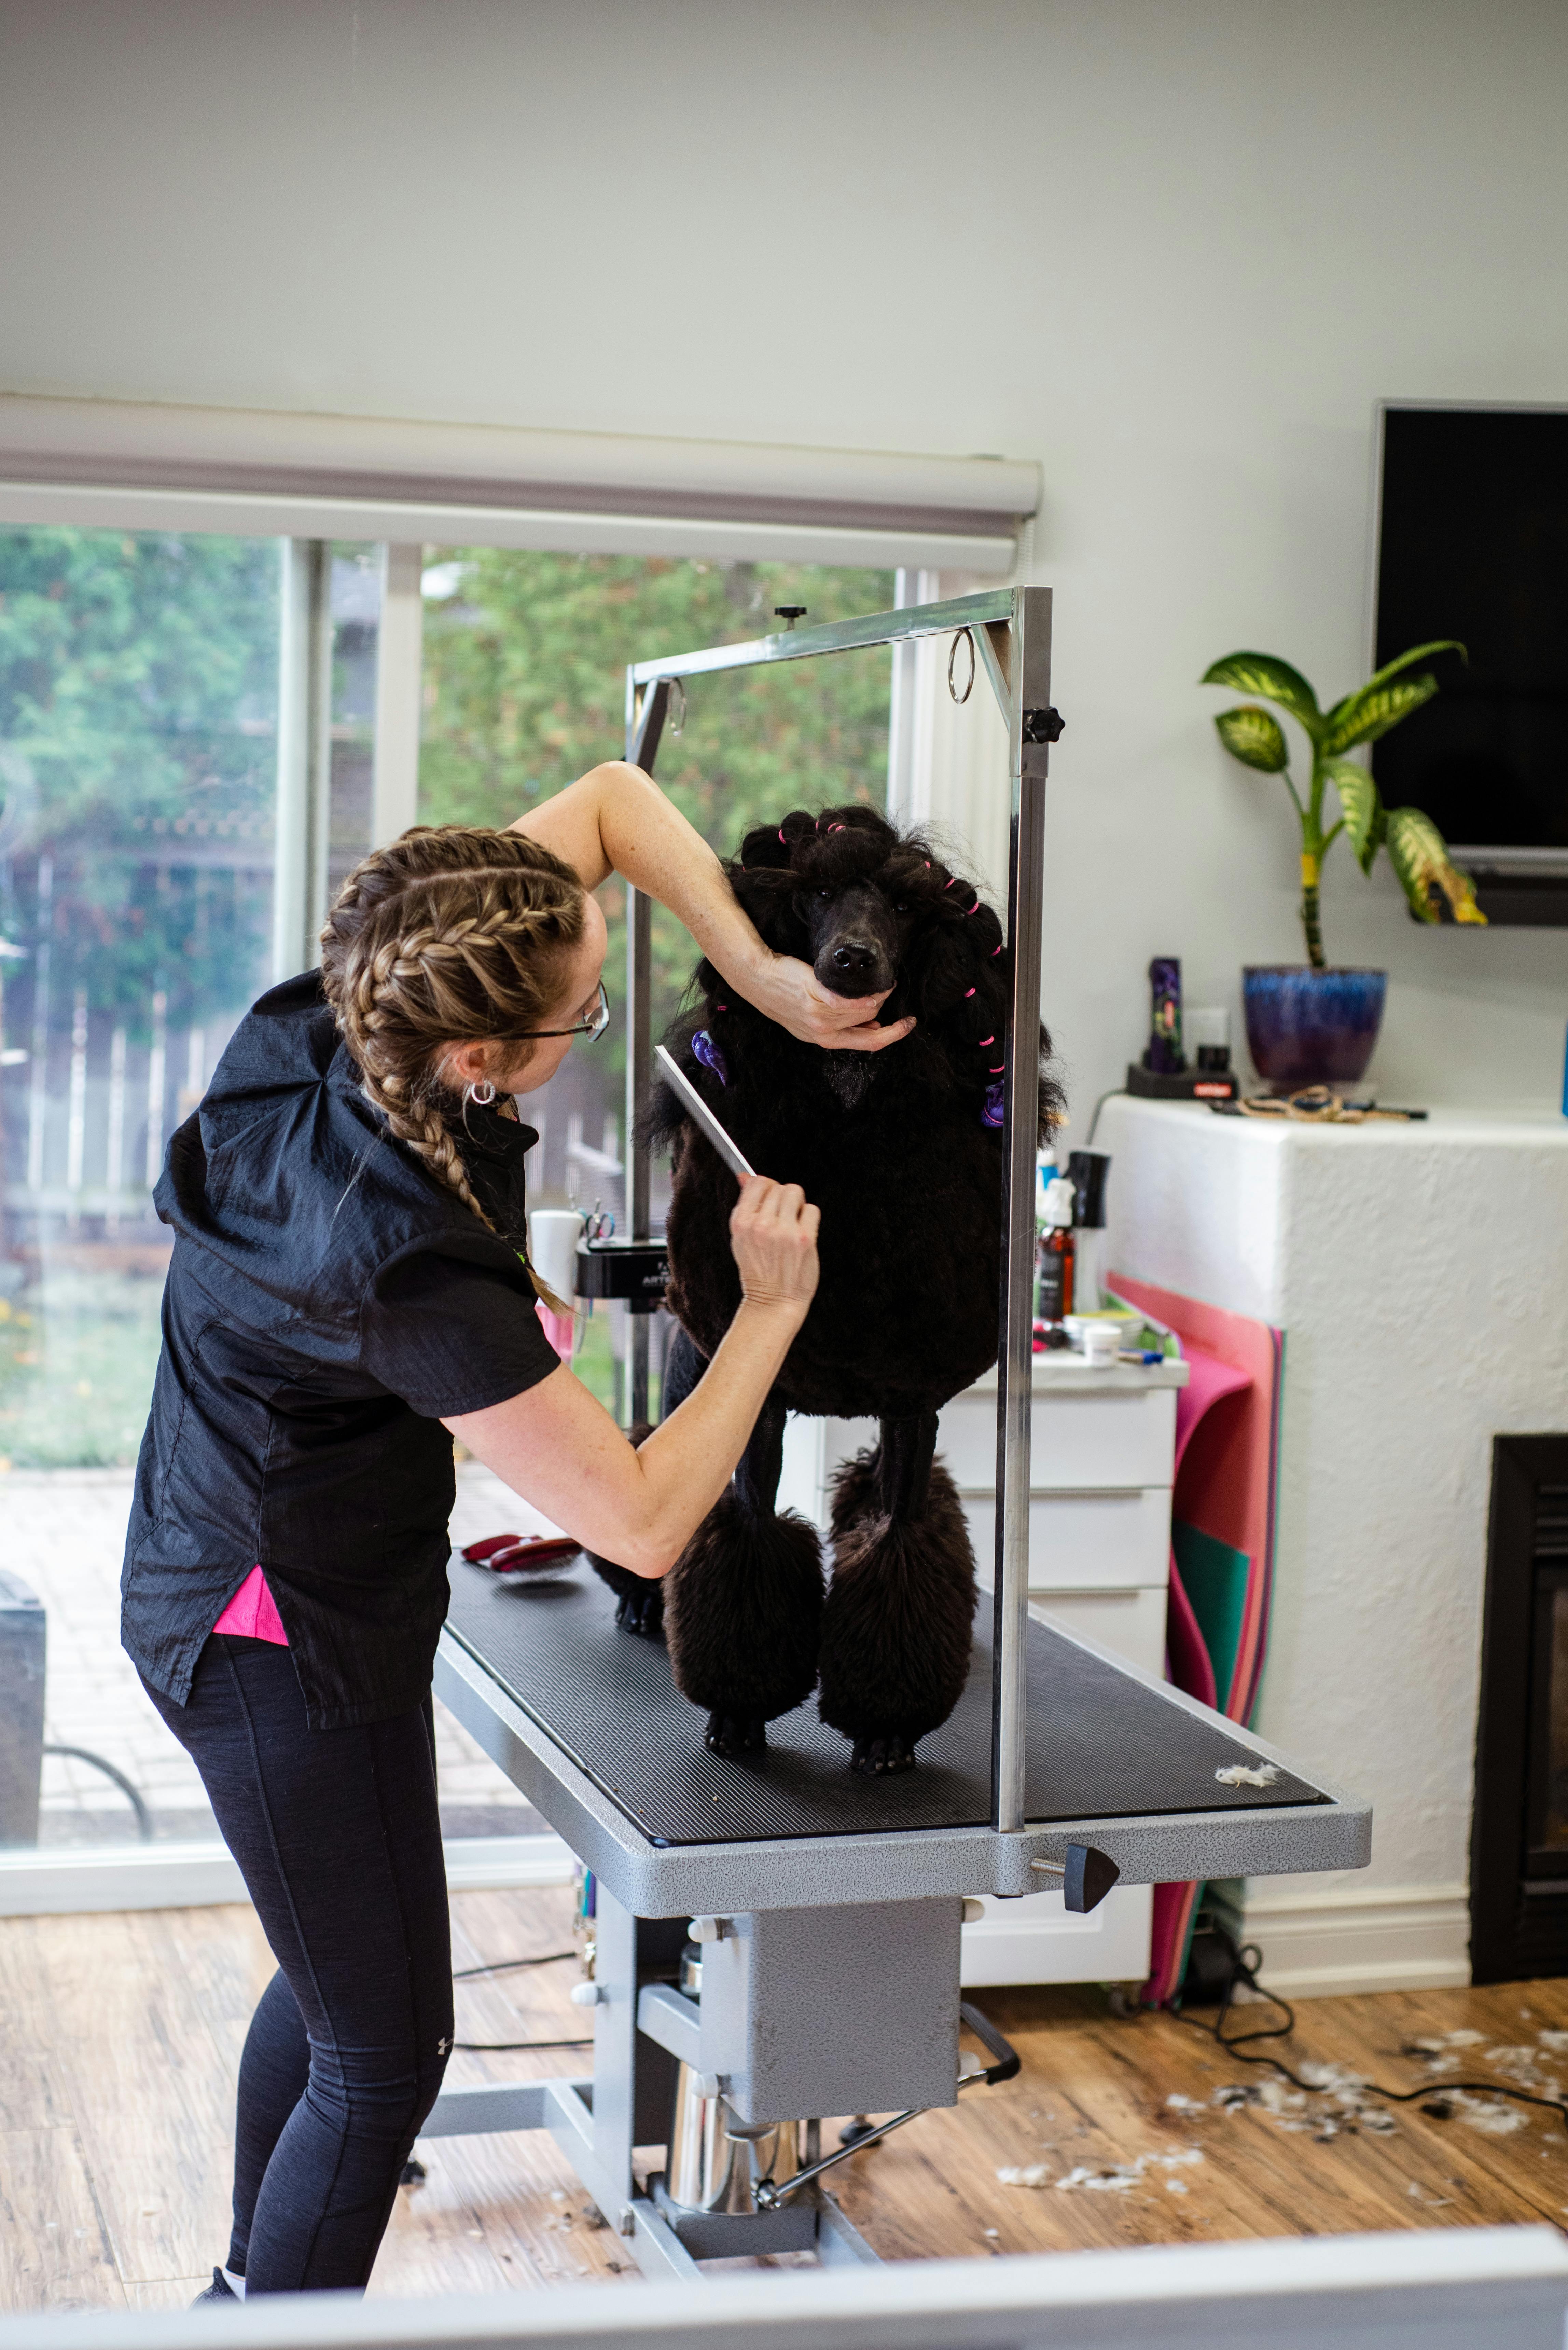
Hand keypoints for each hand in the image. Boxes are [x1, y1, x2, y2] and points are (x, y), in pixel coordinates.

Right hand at [728, 1176, 819, 1313]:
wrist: (773, 1302)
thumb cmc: (759, 1270)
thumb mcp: (741, 1238)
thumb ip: (745, 1206)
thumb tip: (746, 1176)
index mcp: (742, 1223)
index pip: (757, 1182)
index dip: (766, 1187)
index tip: (770, 1198)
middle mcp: (761, 1225)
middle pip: (779, 1187)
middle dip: (782, 1199)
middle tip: (782, 1218)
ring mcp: (784, 1231)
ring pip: (796, 1193)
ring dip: (796, 1205)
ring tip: (792, 1224)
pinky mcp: (805, 1239)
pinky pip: (812, 1209)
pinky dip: (809, 1218)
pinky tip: (802, 1234)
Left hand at [747, 952, 915, 1053]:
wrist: (758, 979)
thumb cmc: (784, 994)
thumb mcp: (810, 1021)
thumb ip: (839, 1024)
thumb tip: (872, 1023)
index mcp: (825, 1040)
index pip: (868, 1043)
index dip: (893, 1035)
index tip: (907, 1024)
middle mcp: (823, 1033)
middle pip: (869, 1024)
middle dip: (884, 1007)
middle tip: (888, 989)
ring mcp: (820, 1016)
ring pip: (863, 1009)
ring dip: (878, 995)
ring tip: (881, 981)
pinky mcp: (816, 996)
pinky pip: (851, 999)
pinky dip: (869, 991)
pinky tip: (874, 982)